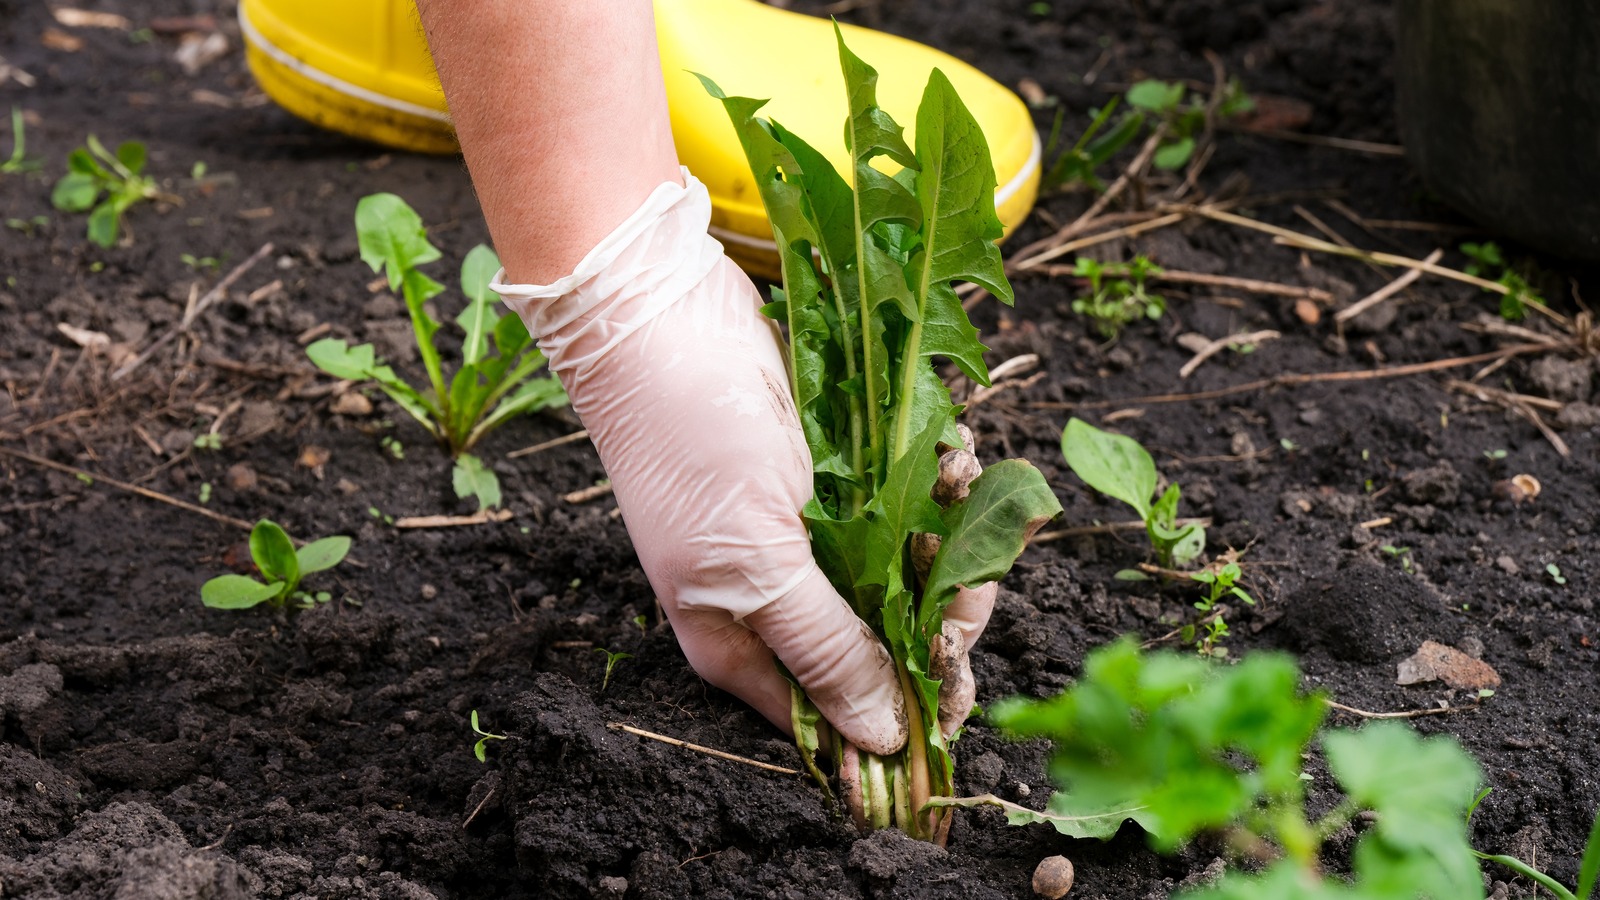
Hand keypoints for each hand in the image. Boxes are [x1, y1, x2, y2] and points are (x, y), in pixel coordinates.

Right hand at [494, 172, 914, 754]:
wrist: (662, 316)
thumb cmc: (693, 446)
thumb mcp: (757, 564)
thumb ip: (825, 650)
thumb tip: (883, 740)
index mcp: (746, 642)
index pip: (841, 711)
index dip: (905, 707)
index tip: (960, 687)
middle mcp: (781, 597)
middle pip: (888, 642)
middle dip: (940, 611)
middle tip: (971, 572)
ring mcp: (813, 534)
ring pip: (910, 569)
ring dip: (950, 532)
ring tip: (956, 477)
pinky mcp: (839, 475)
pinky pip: (909, 500)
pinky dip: (938, 477)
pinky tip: (949, 449)